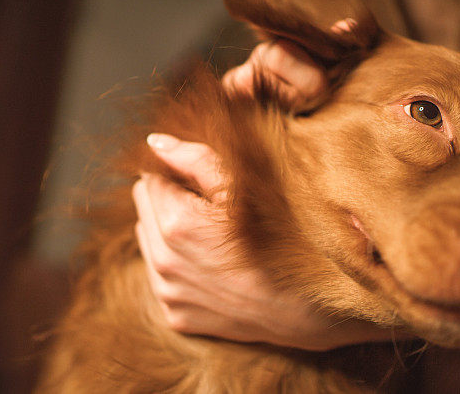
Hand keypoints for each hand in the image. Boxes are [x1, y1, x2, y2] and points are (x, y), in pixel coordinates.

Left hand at [133, 19, 401, 350]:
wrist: (314, 306)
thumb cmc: (288, 237)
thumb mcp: (247, 186)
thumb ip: (196, 159)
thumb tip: (155, 143)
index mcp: (176, 224)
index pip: (152, 178)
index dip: (180, 172)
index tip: (208, 181)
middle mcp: (164, 262)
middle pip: (145, 207)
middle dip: (171, 199)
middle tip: (214, 207)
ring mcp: (170, 293)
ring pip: (148, 240)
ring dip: (171, 230)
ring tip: (215, 235)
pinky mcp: (177, 317)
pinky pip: (161, 276)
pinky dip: (179, 264)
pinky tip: (214, 263)